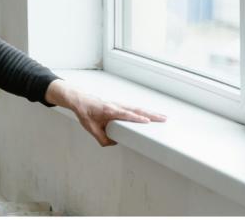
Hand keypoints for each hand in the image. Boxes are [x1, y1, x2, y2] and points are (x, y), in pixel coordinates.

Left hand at [45, 79, 166, 146]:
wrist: (80, 100)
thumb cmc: (85, 112)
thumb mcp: (90, 128)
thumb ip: (102, 138)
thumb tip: (114, 144)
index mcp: (109, 110)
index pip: (125, 114)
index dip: (136, 118)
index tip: (147, 121)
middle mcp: (116, 106)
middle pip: (136, 110)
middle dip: (151, 115)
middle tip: (164, 119)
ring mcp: (118, 104)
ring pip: (136, 108)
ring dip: (150, 112)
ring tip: (162, 117)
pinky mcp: (118, 105)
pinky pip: (133, 108)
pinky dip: (143, 111)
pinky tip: (150, 115)